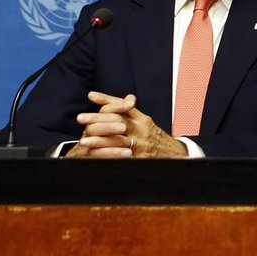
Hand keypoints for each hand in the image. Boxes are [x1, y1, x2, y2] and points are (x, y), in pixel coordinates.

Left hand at [67, 91, 187, 158]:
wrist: (175, 155)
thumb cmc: (155, 137)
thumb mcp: (145, 122)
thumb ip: (130, 112)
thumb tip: (124, 98)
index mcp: (142, 119)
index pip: (123, 106)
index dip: (107, 100)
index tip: (91, 96)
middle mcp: (142, 130)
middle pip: (117, 121)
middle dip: (97, 119)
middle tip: (81, 118)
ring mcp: (142, 144)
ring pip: (118, 140)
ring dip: (100, 141)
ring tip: (84, 141)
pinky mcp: (141, 159)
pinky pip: (122, 157)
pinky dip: (108, 156)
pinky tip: (96, 157)